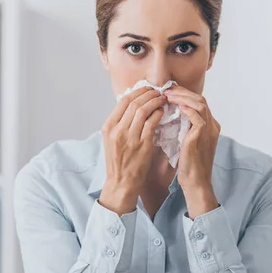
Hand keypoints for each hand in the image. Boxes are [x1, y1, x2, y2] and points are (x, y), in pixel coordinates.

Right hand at [99, 86, 165, 215]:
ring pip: (144, 110)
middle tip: (158, 91)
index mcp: (108, 127)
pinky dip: (158, 114)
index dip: (137, 92)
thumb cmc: (118, 162)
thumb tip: (132, 105)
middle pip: (134, 103)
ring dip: (155, 102)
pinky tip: (163, 112)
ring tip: (162, 99)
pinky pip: (152, 123)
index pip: (123, 101)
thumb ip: (120, 123)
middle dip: (148, 94)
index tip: (146, 89)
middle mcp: (117, 130)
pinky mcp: (143, 145)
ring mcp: (130, 137)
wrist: (121, 183)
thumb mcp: (111, 140)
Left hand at [164, 86, 219, 218]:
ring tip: (168, 96)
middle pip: (200, 99)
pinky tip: (175, 106)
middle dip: (182, 92)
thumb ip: (184, 127)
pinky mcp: (202, 136)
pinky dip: (186, 108)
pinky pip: (197, 116)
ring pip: (199, 104)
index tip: (169, 92)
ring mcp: (209, 130)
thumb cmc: (189, 164)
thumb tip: (170, 114)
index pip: (198, 102)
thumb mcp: (187, 141)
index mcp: (210, 126)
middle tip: (166, 90)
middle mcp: (212, 125)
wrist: (195, 182)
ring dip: (182, 97)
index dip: (184, 94)